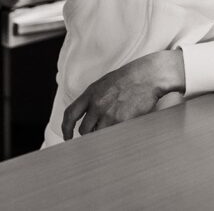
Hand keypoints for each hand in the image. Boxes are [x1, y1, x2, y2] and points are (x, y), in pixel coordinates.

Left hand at [61, 50, 184, 139]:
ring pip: (98, 135)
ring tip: (111, 130)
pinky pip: (113, 136)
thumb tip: (88, 117)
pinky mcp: (122, 121)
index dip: (65, 129)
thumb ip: (93, 99)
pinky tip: (121, 130)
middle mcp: (96, 104)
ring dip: (102, 136)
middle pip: (84, 130)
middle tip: (94, 136)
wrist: (148, 76)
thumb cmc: (129, 78)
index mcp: (90, 93)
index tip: (67, 137)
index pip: (70, 114)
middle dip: (88, 135)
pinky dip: (114, 137)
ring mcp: (109, 114)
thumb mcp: (104, 84)